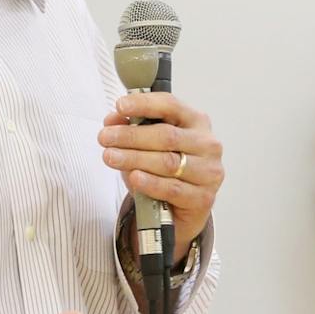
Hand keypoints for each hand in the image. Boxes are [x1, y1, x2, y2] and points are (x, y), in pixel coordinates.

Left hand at [99, 91, 225, 253]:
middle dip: (131, 136)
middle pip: (166, 135)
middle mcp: (207, 144)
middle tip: (105, 137)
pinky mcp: (203, 197)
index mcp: (195, 121)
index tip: (121, 106)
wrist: (180, 209)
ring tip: (110, 157)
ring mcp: (208, 171)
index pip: (171, 106)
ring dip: (134, 158)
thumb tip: (112, 120)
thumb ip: (130, 129)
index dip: (144, 104)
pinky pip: (172, 188)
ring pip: (168, 162)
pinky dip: (150, 182)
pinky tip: (134, 176)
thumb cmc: (165, 170)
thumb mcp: (146, 145)